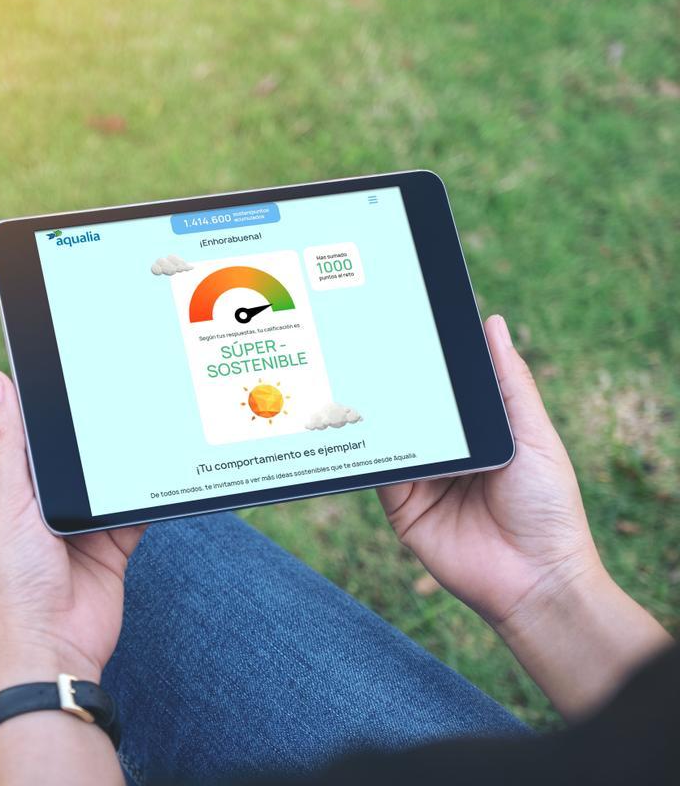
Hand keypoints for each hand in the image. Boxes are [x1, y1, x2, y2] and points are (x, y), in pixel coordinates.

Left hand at [0, 370, 144, 700]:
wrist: (52, 650)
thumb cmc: (10, 583)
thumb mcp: (3, 503)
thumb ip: (4, 443)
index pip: (15, 436)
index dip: (35, 406)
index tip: (61, 369)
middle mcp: (33, 508)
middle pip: (62, 454)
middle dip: (83, 433)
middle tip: (110, 389)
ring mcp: (72, 527)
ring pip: (98, 479)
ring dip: (114, 463)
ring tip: (136, 420)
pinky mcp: (107, 545)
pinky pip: (129, 510)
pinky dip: (141, 494)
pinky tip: (157, 466)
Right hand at [379, 315, 669, 718]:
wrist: (533, 579)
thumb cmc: (548, 507)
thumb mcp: (533, 436)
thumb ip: (510, 384)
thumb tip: (492, 324)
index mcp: (480, 430)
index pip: (447, 387)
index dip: (430, 358)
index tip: (407, 318)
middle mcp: (447, 450)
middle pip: (412, 406)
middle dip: (393, 379)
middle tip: (366, 337)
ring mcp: (421, 476)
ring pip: (389, 433)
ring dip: (373, 410)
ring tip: (351, 371)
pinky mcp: (400, 504)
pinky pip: (377, 469)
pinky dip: (363, 450)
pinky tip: (352, 424)